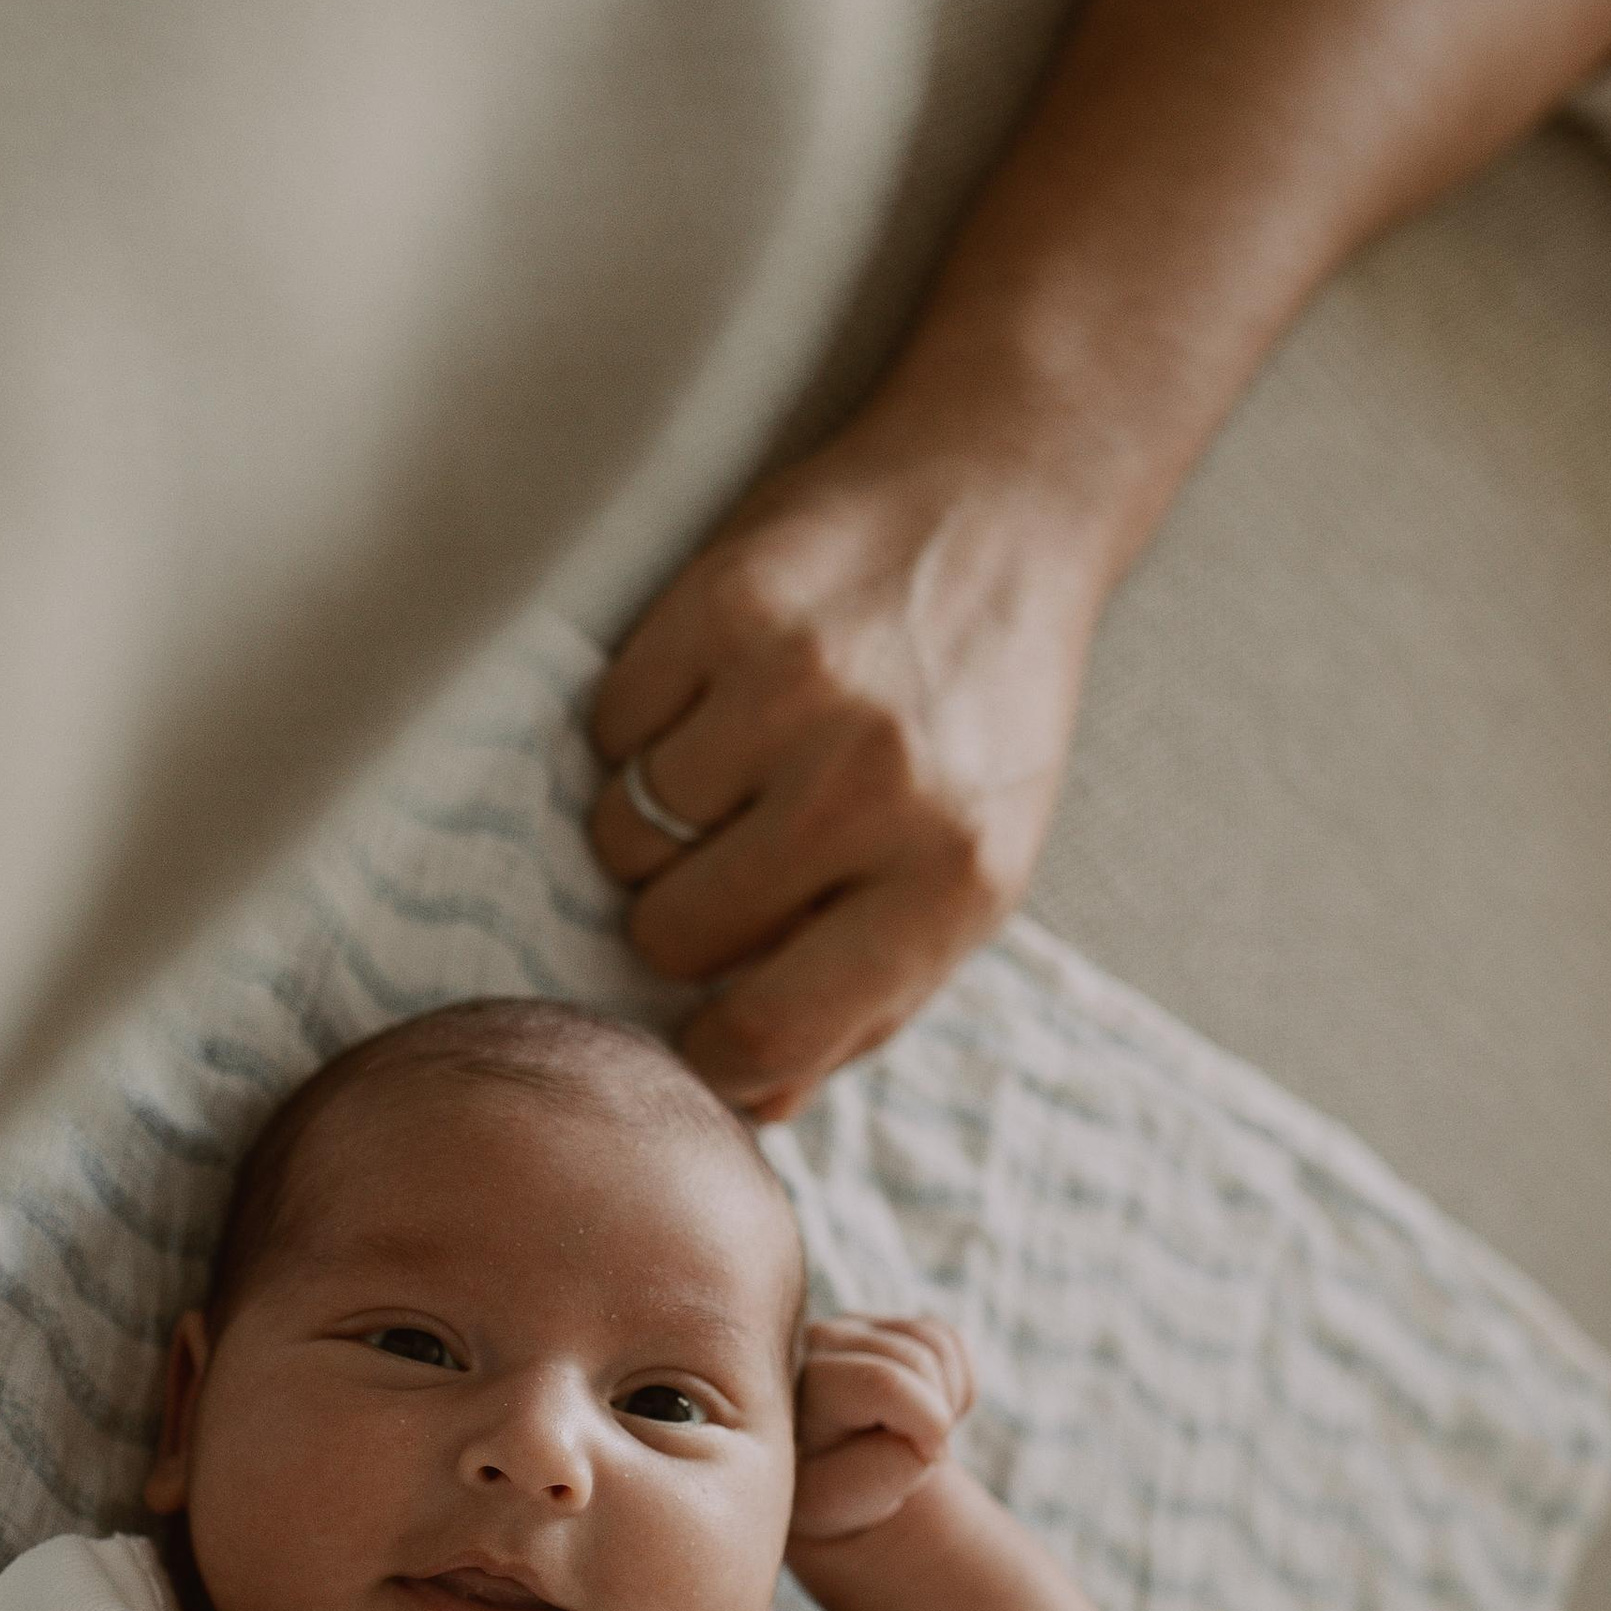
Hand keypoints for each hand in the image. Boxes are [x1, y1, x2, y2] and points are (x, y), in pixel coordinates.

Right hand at [588, 407, 1108, 1120]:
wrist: (1001, 506)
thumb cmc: (979, 718)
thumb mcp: (971, 872)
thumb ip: (868, 998)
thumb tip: (750, 1103)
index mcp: (952, 883)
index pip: (769, 1029)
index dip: (706, 1054)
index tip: (693, 1037)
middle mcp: (877, 791)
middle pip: (672, 936)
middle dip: (681, 917)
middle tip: (738, 855)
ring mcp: (797, 695)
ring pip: (622, 839)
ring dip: (654, 823)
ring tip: (734, 767)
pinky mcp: (724, 608)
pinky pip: (609, 731)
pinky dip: (637, 727)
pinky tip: (715, 694)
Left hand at [788, 1312, 972, 1546]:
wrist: (846, 1476)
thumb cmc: (836, 1488)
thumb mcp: (843, 1499)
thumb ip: (885, 1469)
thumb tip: (929, 1427)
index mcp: (806, 1383)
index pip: (883, 1381)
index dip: (925, 1421)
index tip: (925, 1458)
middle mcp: (824, 1340)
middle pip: (918, 1359)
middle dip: (938, 1412)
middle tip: (920, 1450)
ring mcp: (860, 1325)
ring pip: (937, 1344)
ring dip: (950, 1398)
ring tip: (921, 1433)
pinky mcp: (892, 1323)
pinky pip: (950, 1339)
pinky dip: (958, 1384)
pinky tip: (927, 1411)